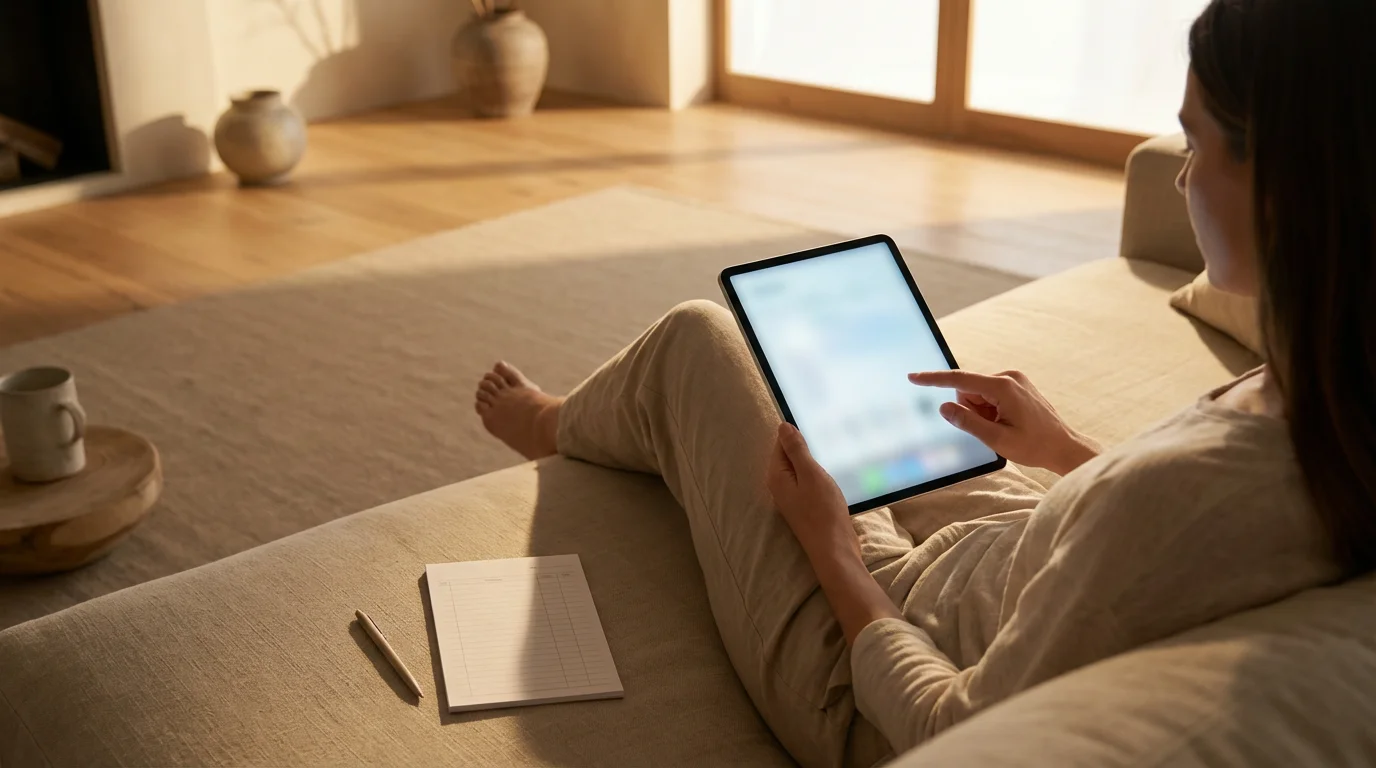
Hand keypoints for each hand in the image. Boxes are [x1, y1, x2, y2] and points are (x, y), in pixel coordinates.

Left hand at [767, 422, 859, 562]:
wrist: (834, 548)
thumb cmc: (823, 511)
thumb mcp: (811, 474)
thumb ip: (796, 450)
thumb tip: (783, 426)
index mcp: (777, 476)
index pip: (781, 443)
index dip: (796, 432)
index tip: (815, 422)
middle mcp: (780, 486)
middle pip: (790, 456)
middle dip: (806, 446)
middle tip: (827, 435)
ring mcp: (792, 497)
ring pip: (801, 469)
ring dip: (815, 461)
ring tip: (833, 451)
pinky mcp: (805, 505)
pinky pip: (809, 482)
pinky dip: (819, 475)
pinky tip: (833, 472)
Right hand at [908, 369, 1100, 475]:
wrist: (1064, 447)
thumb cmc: (1035, 446)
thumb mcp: (997, 439)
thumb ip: (968, 422)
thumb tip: (944, 407)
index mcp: (1003, 387)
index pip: (960, 380)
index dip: (934, 380)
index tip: (913, 377)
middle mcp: (1009, 377)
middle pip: (969, 389)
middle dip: (971, 410)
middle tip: (992, 429)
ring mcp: (1015, 380)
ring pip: (978, 393)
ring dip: (982, 412)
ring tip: (1003, 427)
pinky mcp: (1017, 385)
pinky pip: (990, 394)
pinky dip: (990, 410)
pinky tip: (1008, 422)